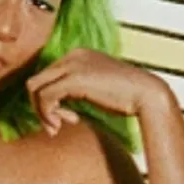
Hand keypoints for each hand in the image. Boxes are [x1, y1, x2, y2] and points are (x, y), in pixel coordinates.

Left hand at [25, 49, 174, 135]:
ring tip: (57, 127)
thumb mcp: (94, 88)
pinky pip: (45, 96)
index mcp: (77, 55)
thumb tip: (52, 103)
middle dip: (40, 108)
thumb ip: (74, 89)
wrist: (148, 95)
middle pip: (35, 81)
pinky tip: (66, 122)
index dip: (48, 102)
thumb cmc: (125, 98)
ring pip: (34, 88)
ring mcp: (72, 64)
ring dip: (41, 113)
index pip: (45, 77)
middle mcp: (72, 55)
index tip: (65, 118)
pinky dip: (47, 113)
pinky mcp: (74, 78)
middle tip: (55, 126)